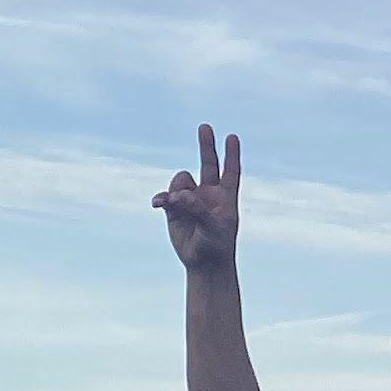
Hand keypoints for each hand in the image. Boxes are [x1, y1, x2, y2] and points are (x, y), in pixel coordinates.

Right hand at [156, 124, 243, 276]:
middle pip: (208, 164)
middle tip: (205, 126)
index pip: (230, 171)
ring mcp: (190, 200)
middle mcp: (208, 194)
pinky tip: (158, 204)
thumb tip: (180, 194)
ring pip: (181, 181)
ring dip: (176, 189)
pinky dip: (161, 198)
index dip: (231, 154)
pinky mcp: (174, 209)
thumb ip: (198, 208)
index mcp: (226, 197)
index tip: (232, 137)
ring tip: (176, 204)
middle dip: (206, 146)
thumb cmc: (216, 245)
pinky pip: (165, 196)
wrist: (203, 263)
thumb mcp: (213, 227)